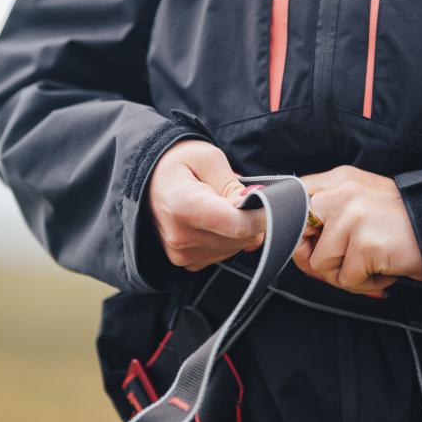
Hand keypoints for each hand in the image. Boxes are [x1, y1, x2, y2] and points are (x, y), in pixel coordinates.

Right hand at [147, 139, 266, 271]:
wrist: (148, 179)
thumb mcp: (208, 158)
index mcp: (183, 206)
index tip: (273, 200)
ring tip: (220, 203)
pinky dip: (228, 236)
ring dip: (240, 227)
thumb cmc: (178, 162)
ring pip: (236, 247)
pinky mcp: (186, 263)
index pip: (239, 224)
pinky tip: (214, 218)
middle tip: (241, 194)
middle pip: (241, 238)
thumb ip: (234, 184)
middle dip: (252, 217)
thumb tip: (258, 204)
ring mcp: (181, 254)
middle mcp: (180, 237)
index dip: (264, 213)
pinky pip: (225, 253)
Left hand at [291, 165, 421, 295]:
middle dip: (319, 259)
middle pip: (299, 236)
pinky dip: (366, 285)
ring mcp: (352, 215)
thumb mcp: (363, 204)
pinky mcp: (364, 243)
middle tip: (346, 264)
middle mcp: (342, 191)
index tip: (301, 243)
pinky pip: (346, 280)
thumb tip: (298, 245)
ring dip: (347, 275)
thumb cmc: (403, 224)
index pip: (294, 197)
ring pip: (321, 265)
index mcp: (339, 179)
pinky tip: (384, 271)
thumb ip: (331, 213)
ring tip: (373, 264)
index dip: (291, 226)